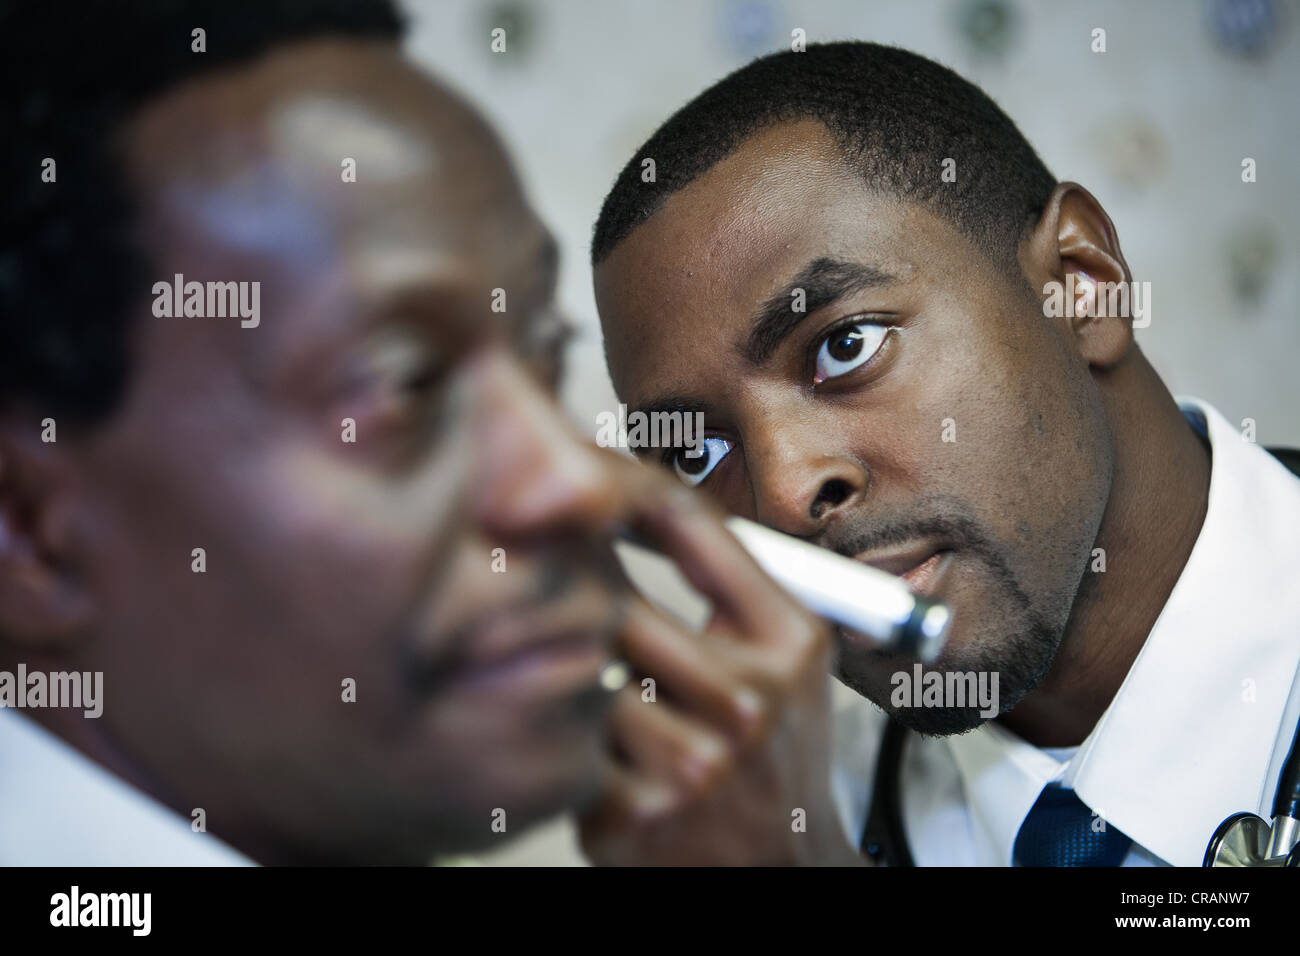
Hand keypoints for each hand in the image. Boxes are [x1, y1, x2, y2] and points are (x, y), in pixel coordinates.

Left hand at [579, 485, 862, 865]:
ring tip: (553, 657)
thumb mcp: (785, 654)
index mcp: (791, 642)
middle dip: (572, 587)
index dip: (621, 490)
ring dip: (562, 659)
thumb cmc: (774, 751)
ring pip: (581, 667)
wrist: (779, 867)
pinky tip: (563, 719)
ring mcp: (693, 764)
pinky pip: (562, 732)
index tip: (580, 482)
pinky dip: (556, 720)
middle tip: (532, 570)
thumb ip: (731, 579)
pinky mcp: (634, 813)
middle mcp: (749, 703)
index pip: (692, 525)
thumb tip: (635, 490)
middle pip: (618, 600)